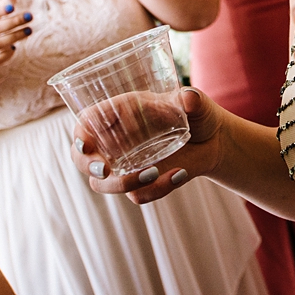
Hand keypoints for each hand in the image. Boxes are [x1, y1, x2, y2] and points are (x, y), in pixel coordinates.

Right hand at [70, 87, 226, 204]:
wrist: (215, 140)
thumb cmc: (197, 113)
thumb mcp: (196, 104)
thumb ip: (192, 100)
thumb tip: (188, 99)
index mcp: (120, 114)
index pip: (87, 123)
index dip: (79, 134)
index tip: (85, 144)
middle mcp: (116, 141)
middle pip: (82, 159)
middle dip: (87, 165)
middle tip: (106, 169)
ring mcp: (125, 166)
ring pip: (104, 184)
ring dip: (124, 183)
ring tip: (155, 172)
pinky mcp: (141, 184)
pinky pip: (138, 195)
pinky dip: (157, 189)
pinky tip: (181, 173)